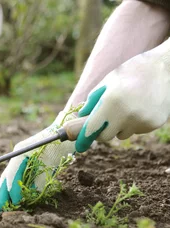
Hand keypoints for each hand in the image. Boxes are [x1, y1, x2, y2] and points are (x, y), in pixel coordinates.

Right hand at [0, 111, 75, 210]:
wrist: (64, 131)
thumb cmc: (60, 144)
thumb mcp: (52, 163)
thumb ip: (41, 178)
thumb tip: (32, 194)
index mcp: (21, 152)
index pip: (12, 174)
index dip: (13, 190)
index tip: (16, 203)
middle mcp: (17, 155)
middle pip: (6, 176)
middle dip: (3, 194)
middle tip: (1, 209)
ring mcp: (20, 158)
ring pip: (9, 178)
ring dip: (7, 192)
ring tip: (6, 207)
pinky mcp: (26, 162)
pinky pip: (17, 177)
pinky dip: (15, 188)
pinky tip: (16, 199)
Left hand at [75, 38, 169, 152]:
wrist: (165, 68)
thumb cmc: (130, 73)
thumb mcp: (106, 83)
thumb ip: (92, 102)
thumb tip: (80, 119)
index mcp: (111, 101)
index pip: (92, 128)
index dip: (83, 139)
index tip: (79, 146)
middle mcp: (127, 113)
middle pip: (105, 137)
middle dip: (100, 131)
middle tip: (103, 120)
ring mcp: (142, 120)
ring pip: (121, 134)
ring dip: (118, 126)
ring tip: (128, 106)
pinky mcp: (154, 124)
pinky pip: (135, 131)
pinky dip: (133, 123)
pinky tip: (140, 107)